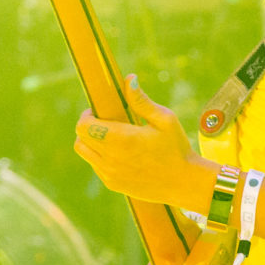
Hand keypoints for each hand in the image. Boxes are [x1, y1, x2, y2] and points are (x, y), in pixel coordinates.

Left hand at [73, 73, 214, 211]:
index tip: (100, 111)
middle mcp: (111, 159)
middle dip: (88, 127)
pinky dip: (100, 157)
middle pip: (80, 139)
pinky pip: (96, 167)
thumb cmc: (177, 148)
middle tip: (107, 122)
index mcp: (121, 140)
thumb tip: (129, 79)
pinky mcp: (113, 184)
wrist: (185, 183)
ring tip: (112, 137)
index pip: (83, 126)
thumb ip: (142, 100)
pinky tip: (120, 153)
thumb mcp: (165, 120)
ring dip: (91, 143)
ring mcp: (110, 174)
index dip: (87, 116)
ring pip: (85, 154)